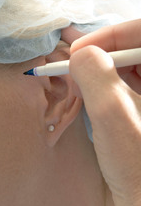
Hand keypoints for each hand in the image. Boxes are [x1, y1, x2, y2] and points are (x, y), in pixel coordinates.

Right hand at [62, 20, 140, 205]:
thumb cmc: (137, 171)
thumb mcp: (115, 121)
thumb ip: (97, 79)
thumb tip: (81, 53)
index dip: (113, 34)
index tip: (79, 49)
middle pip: (139, 50)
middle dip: (105, 48)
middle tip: (72, 56)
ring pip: (133, 66)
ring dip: (103, 64)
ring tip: (74, 68)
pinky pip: (130, 84)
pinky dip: (107, 82)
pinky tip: (87, 87)